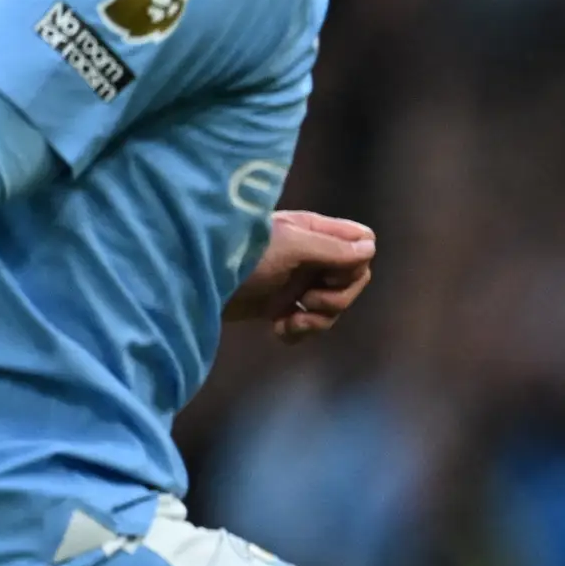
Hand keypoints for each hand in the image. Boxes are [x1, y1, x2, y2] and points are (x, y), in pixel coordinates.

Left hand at [228, 210, 377, 340]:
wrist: (192, 281)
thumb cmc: (241, 255)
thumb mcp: (290, 247)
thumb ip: (332, 249)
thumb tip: (371, 249)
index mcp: (314, 233)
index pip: (361, 244)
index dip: (354, 265)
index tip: (330, 273)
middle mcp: (310, 256)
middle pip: (352, 280)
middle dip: (336, 299)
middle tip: (308, 301)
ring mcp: (296, 283)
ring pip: (332, 307)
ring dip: (317, 321)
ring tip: (289, 323)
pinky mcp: (279, 307)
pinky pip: (307, 324)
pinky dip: (298, 331)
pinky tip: (278, 330)